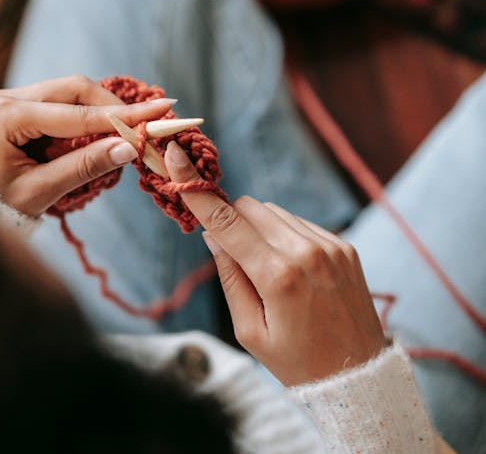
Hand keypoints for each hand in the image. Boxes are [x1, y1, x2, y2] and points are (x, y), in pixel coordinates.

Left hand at [0, 75, 174, 215]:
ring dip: (98, 110)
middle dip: (112, 106)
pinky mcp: (15, 104)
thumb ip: (83, 167)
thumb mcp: (39, 191)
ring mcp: (8, 97)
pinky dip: (82, 115)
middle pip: (74, 88)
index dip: (121, 117)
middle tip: (146, 122)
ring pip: (68, 91)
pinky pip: (57, 101)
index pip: (76, 114)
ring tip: (124, 132)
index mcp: (6, 117)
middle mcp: (5, 97)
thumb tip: (127, 149)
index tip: (158, 112)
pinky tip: (98, 131)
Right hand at [164, 141, 385, 385]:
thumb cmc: (295, 361)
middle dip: (231, 218)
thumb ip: (230, 277)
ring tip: (263, 267)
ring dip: (257, 227)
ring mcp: (330, 246)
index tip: (176, 158)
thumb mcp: (249, 331)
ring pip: (275, 212)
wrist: (357, 375)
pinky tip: (287, 267)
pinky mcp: (344, 246)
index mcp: (278, 277)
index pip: (227, 221)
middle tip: (228, 247)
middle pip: (251, 207)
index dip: (197, 191)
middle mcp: (306, 253)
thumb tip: (214, 236)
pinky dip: (283, 235)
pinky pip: (299, 224)